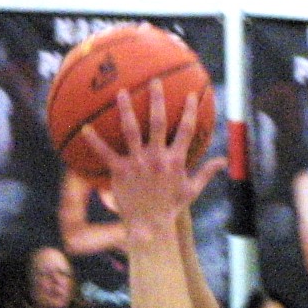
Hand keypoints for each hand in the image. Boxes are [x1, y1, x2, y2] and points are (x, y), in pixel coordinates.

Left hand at [80, 83, 228, 241]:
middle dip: (157, 99)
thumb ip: (207, 173)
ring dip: (125, 110)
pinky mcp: (121, 171)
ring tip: (120, 92)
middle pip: (158, 122)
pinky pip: (105, 153)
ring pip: (131, 130)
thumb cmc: (171, 208)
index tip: (190, 93)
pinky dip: (94, 140)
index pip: (186, 130)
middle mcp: (157, 158)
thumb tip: (223, 161)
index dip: (189, 111)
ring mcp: (138, 163)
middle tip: (154, 81)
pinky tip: (84, 127)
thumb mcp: (192, 190)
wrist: (150, 227)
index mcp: (175, 161)